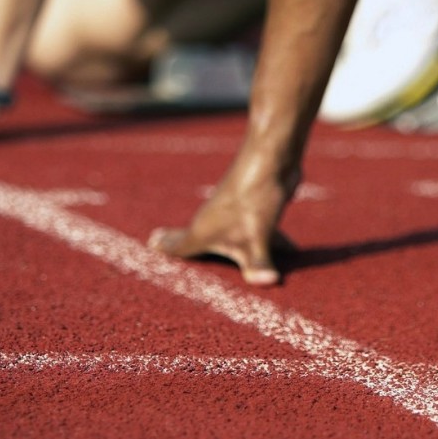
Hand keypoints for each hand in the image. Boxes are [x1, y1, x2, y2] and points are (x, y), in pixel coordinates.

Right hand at [148, 155, 298, 286]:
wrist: (273, 157)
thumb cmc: (254, 197)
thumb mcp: (257, 236)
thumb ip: (258, 263)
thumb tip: (267, 281)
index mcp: (203, 230)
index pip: (179, 244)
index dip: (165, 248)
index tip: (150, 245)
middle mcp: (214, 220)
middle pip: (196, 237)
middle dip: (183, 244)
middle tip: (161, 242)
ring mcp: (234, 212)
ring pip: (227, 235)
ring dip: (224, 246)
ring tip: (220, 255)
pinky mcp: (255, 206)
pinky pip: (255, 231)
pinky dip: (261, 242)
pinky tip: (288, 250)